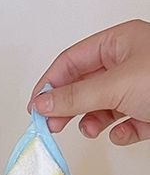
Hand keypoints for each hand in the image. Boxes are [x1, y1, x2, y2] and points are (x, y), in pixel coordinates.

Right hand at [29, 19, 149, 144]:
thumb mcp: (116, 86)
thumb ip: (76, 96)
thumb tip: (43, 103)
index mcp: (120, 42)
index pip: (71, 60)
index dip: (50, 83)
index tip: (36, 107)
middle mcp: (128, 62)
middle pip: (84, 85)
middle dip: (68, 106)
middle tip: (52, 123)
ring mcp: (139, 87)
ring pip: (103, 107)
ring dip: (93, 122)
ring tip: (91, 129)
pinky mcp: (149, 111)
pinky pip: (125, 123)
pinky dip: (121, 131)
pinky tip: (123, 131)